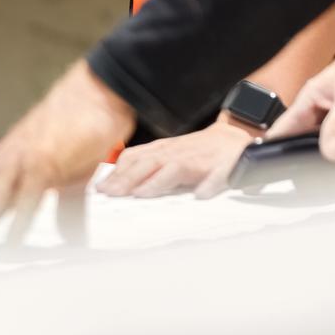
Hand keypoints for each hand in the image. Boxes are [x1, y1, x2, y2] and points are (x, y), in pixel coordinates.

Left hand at [0, 61, 134, 258]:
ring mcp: (23, 161)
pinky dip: (17, 224)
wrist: (98, 91)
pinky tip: (10, 247)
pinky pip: (27, 197)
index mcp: (5, 165)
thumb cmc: (80, 127)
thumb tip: (70, 241)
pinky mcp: (48, 162)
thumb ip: (66, 211)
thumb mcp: (72, 178)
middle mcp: (5, 162)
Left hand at [99, 118, 253, 200]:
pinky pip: (215, 176)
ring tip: (141, 194)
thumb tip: (119, 184)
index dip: (116, 173)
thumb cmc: (197, 151)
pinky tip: (201, 196)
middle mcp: (176, 153)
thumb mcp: (168, 153)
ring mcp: (198, 160)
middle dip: (127, 179)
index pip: (133, 159)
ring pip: (174, 169)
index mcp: (162, 150)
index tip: (99, 188)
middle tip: (110, 194)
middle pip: (147, 165)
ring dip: (157, 182)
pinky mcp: (221, 167)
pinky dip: (208, 185)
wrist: (234, 138)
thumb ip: (147, 165)